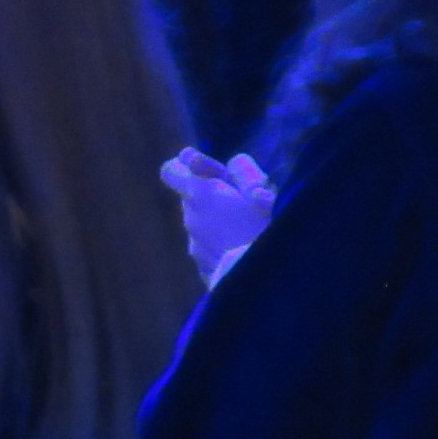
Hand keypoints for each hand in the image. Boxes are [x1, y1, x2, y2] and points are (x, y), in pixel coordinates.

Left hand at [160, 148, 273, 283]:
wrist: (266, 280)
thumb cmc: (266, 226)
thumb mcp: (259, 187)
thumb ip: (236, 169)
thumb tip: (192, 158)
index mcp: (199, 194)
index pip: (170, 171)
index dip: (186, 167)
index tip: (208, 170)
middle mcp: (190, 219)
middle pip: (192, 198)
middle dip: (212, 194)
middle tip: (241, 197)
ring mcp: (195, 247)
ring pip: (203, 224)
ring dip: (219, 220)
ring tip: (250, 226)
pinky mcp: (206, 270)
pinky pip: (211, 249)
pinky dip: (224, 244)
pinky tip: (247, 249)